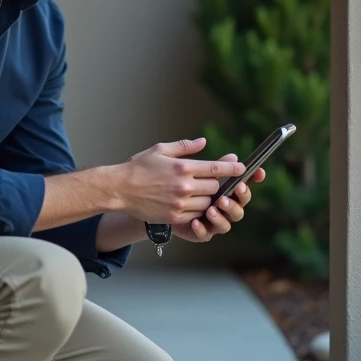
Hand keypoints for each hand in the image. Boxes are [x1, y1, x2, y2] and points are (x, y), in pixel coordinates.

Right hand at [116, 138, 244, 224]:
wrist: (119, 189)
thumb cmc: (139, 167)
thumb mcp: (160, 150)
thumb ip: (185, 147)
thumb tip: (203, 142)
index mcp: (183, 167)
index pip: (216, 168)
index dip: (232, 168)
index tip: (241, 167)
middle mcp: (184, 186)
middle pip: (215, 187)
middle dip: (217, 184)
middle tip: (214, 180)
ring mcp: (180, 204)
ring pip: (207, 203)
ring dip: (207, 198)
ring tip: (199, 192)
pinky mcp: (175, 217)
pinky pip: (195, 214)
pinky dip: (196, 209)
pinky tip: (189, 203)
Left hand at [173, 153, 266, 242]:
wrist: (156, 201)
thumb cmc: (177, 183)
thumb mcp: (191, 169)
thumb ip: (213, 165)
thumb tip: (233, 156)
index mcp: (225, 191)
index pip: (244, 186)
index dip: (253, 179)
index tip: (259, 172)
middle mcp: (222, 208)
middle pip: (239, 208)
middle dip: (237, 201)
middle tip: (229, 193)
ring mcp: (212, 222)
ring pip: (226, 224)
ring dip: (222, 216)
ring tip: (212, 208)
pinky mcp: (199, 233)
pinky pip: (205, 235)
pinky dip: (202, 229)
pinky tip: (196, 221)